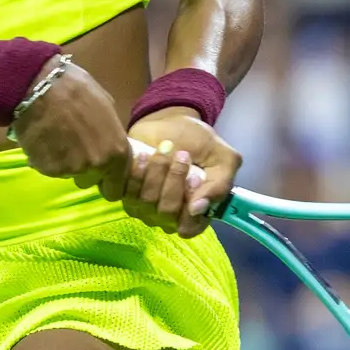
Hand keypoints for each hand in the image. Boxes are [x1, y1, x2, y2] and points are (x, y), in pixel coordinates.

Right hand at [9, 59, 132, 200]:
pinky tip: (43, 138)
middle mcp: (97, 165)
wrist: (38, 87)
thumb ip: (110, 131)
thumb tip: (108, 140)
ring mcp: (72, 169)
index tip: (98, 171)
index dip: (107, 178)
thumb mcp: (105, 104)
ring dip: (64, 162)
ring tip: (55, 137)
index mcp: (116, 150)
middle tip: (73, 146)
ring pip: (70, 173)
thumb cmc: (75, 88)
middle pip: (92, 180)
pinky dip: (46, 158)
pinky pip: (50, 168)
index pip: (116, 184)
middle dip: (84, 168)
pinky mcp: (48, 169)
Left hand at [123, 106, 239, 238]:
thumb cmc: (198, 142)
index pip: (189, 228)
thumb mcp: (223, 158)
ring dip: (156, 173)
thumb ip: (220, 185)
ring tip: (164, 149)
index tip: (194, 178)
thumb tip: (198, 209)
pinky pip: (126, 193)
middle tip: (181, 155)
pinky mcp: (127, 192)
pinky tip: (144, 155)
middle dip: (174, 181)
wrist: (170, 121)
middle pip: (166, 213)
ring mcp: (147, 206)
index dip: (189, 208)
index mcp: (197, 212)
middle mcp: (170, 215)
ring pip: (146, 203)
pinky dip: (136, 173)